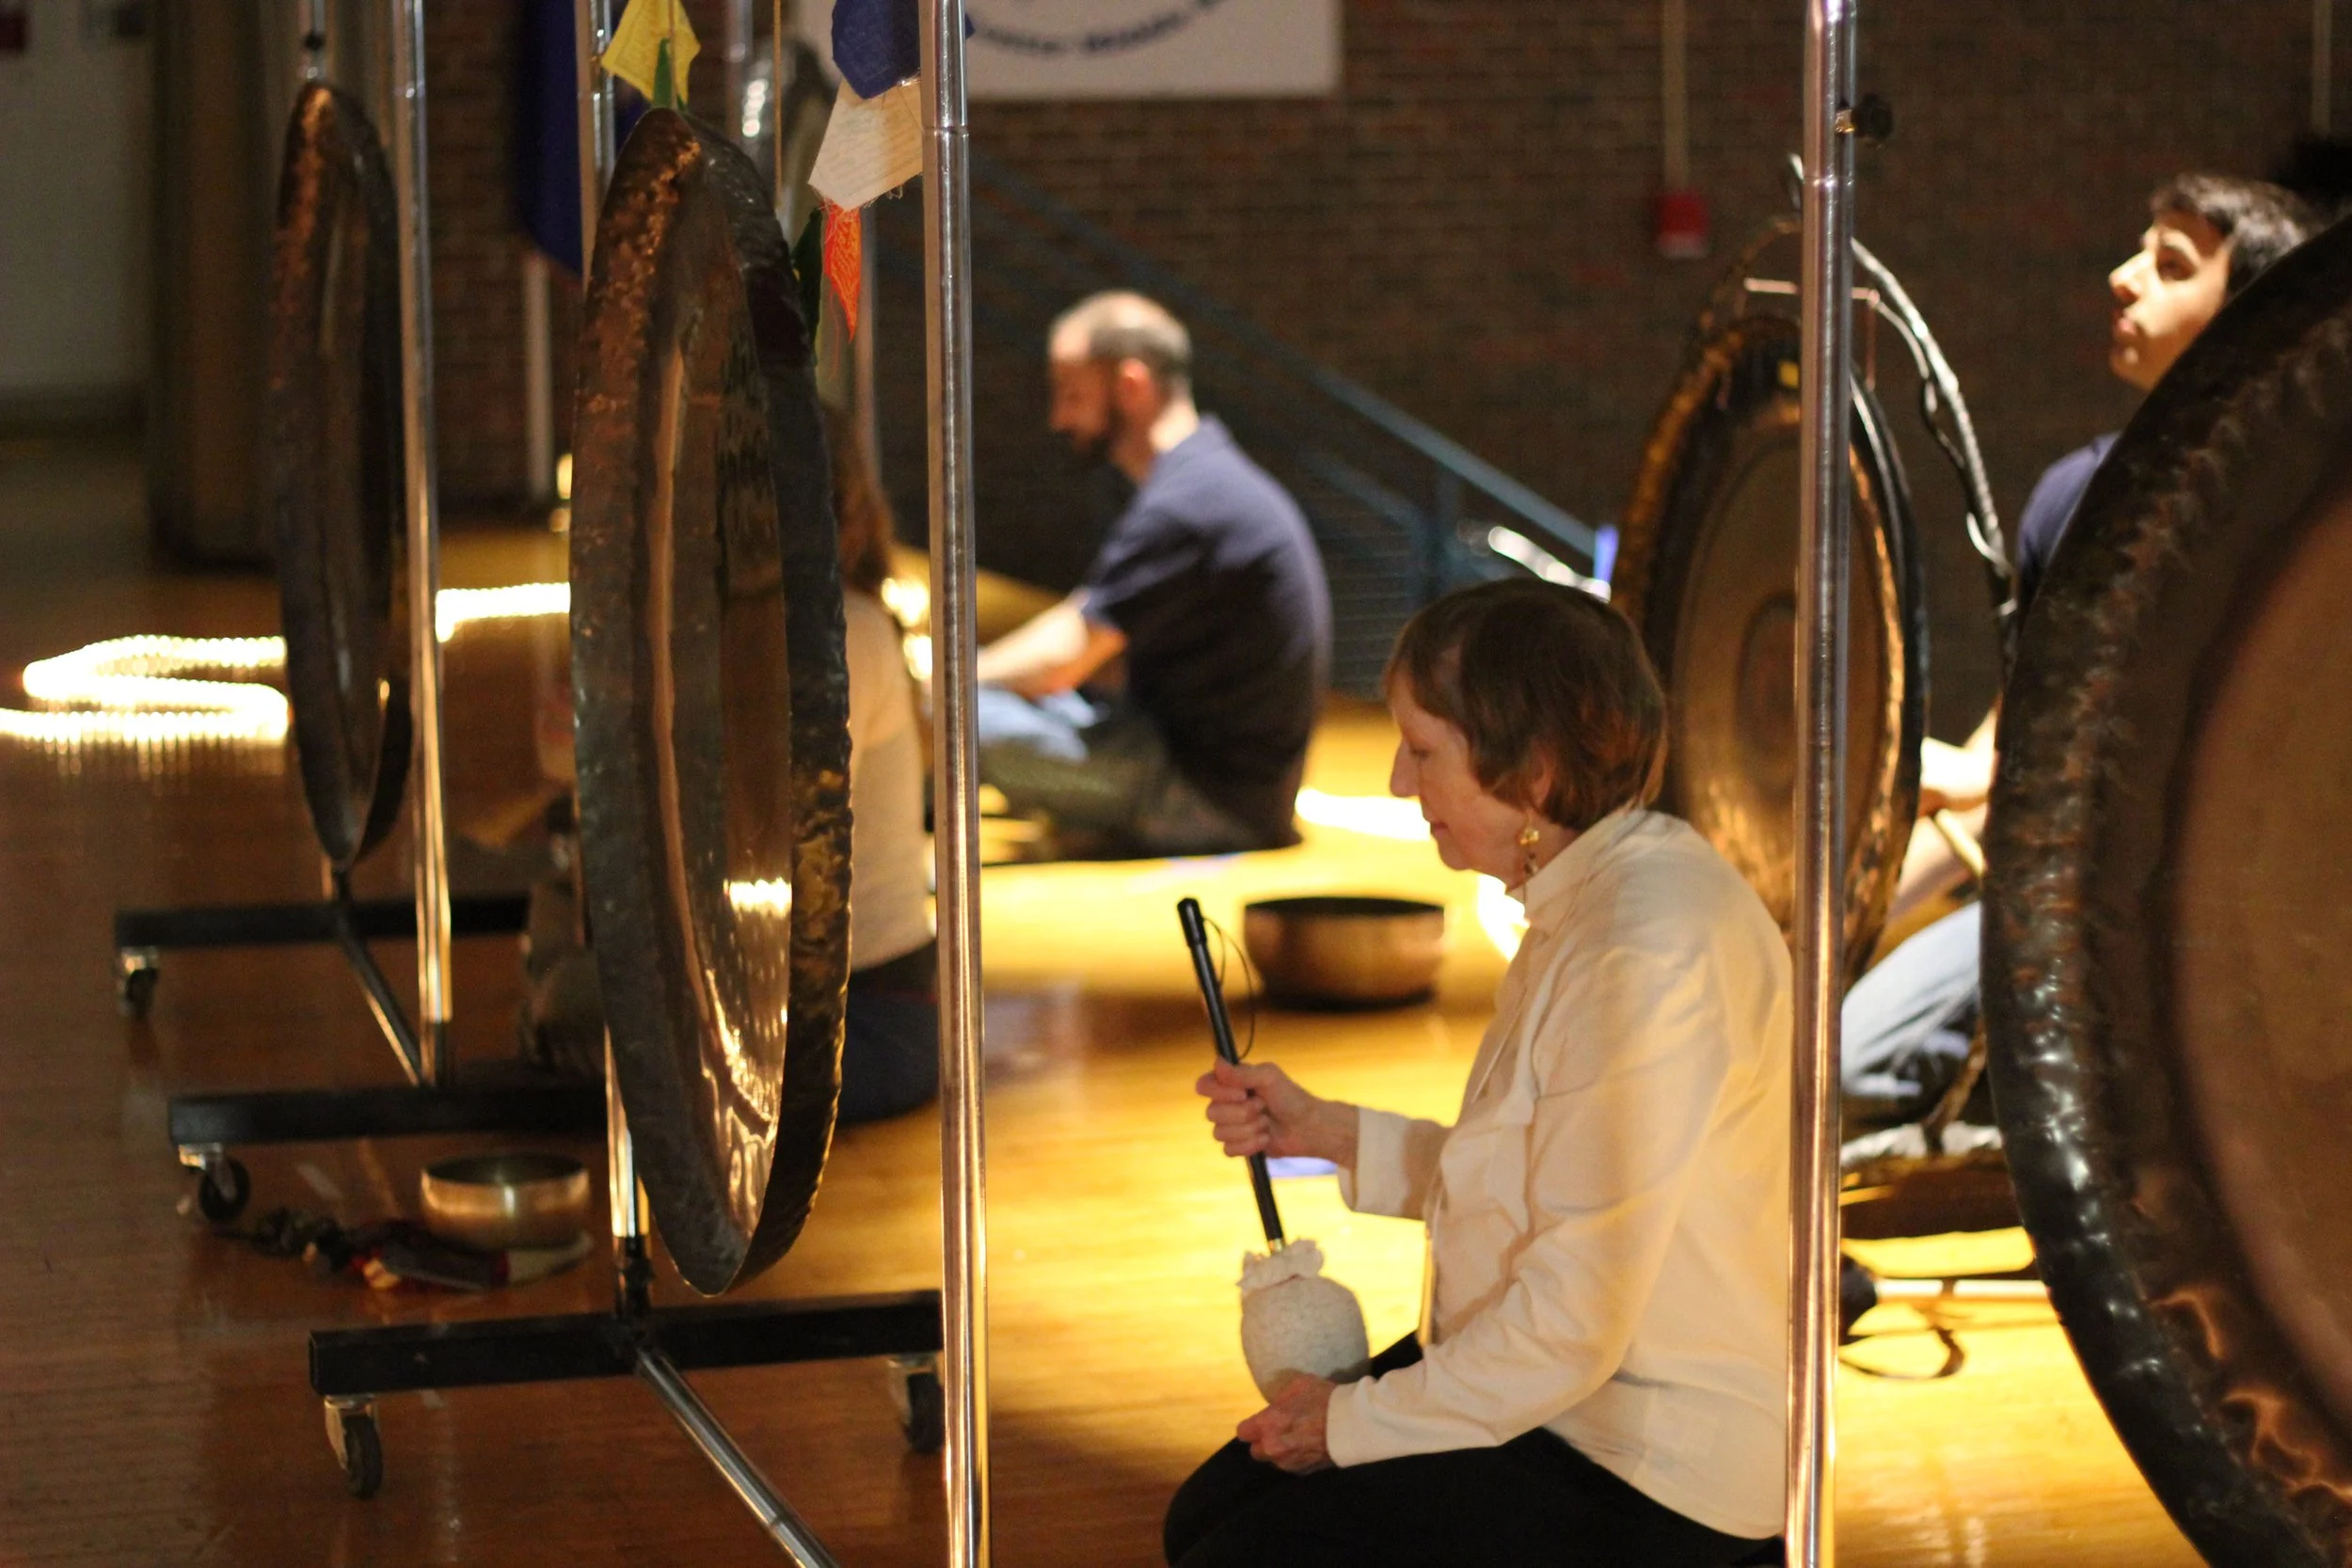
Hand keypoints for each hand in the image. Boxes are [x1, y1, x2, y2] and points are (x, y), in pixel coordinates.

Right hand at [1195, 1059, 1356, 1165]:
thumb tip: (1217, 1063)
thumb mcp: (1269, 1078)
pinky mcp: (1238, 1144)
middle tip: (1264, 1107)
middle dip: (1243, 1113)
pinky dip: (1250, 1145)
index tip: (1243, 1093)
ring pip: (1219, 1134)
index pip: (1203, 1085)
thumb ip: (1242, 1073)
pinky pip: (1228, 1150)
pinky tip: (1265, 1139)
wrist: (1308, 1127)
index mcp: (1230, 1082)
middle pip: (1211, 1113)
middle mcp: (1227, 1102)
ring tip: (1267, 1123)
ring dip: (1249, 1129)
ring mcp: (1231, 1124)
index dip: (1219, 1092)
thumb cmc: (1291, 1098)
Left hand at [1237, 1373, 1335, 1472]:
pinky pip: (1291, 1466)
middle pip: (1256, 1451)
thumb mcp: (1298, 1385)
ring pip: (1274, 1460)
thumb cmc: (1323, 1398)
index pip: (1243, 1432)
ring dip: (1279, 1451)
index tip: (1258, 1422)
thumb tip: (1275, 1406)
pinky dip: (1295, 1458)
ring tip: (1295, 1438)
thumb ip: (1279, 1399)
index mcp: (1268, 1424)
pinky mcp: (1304, 1472)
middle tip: (1277, 1430)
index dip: (1250, 1426)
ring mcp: (1289, 1463)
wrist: (1351, 1423)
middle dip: (1263, 1442)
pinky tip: (1307, 1447)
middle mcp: (1273, 1448)